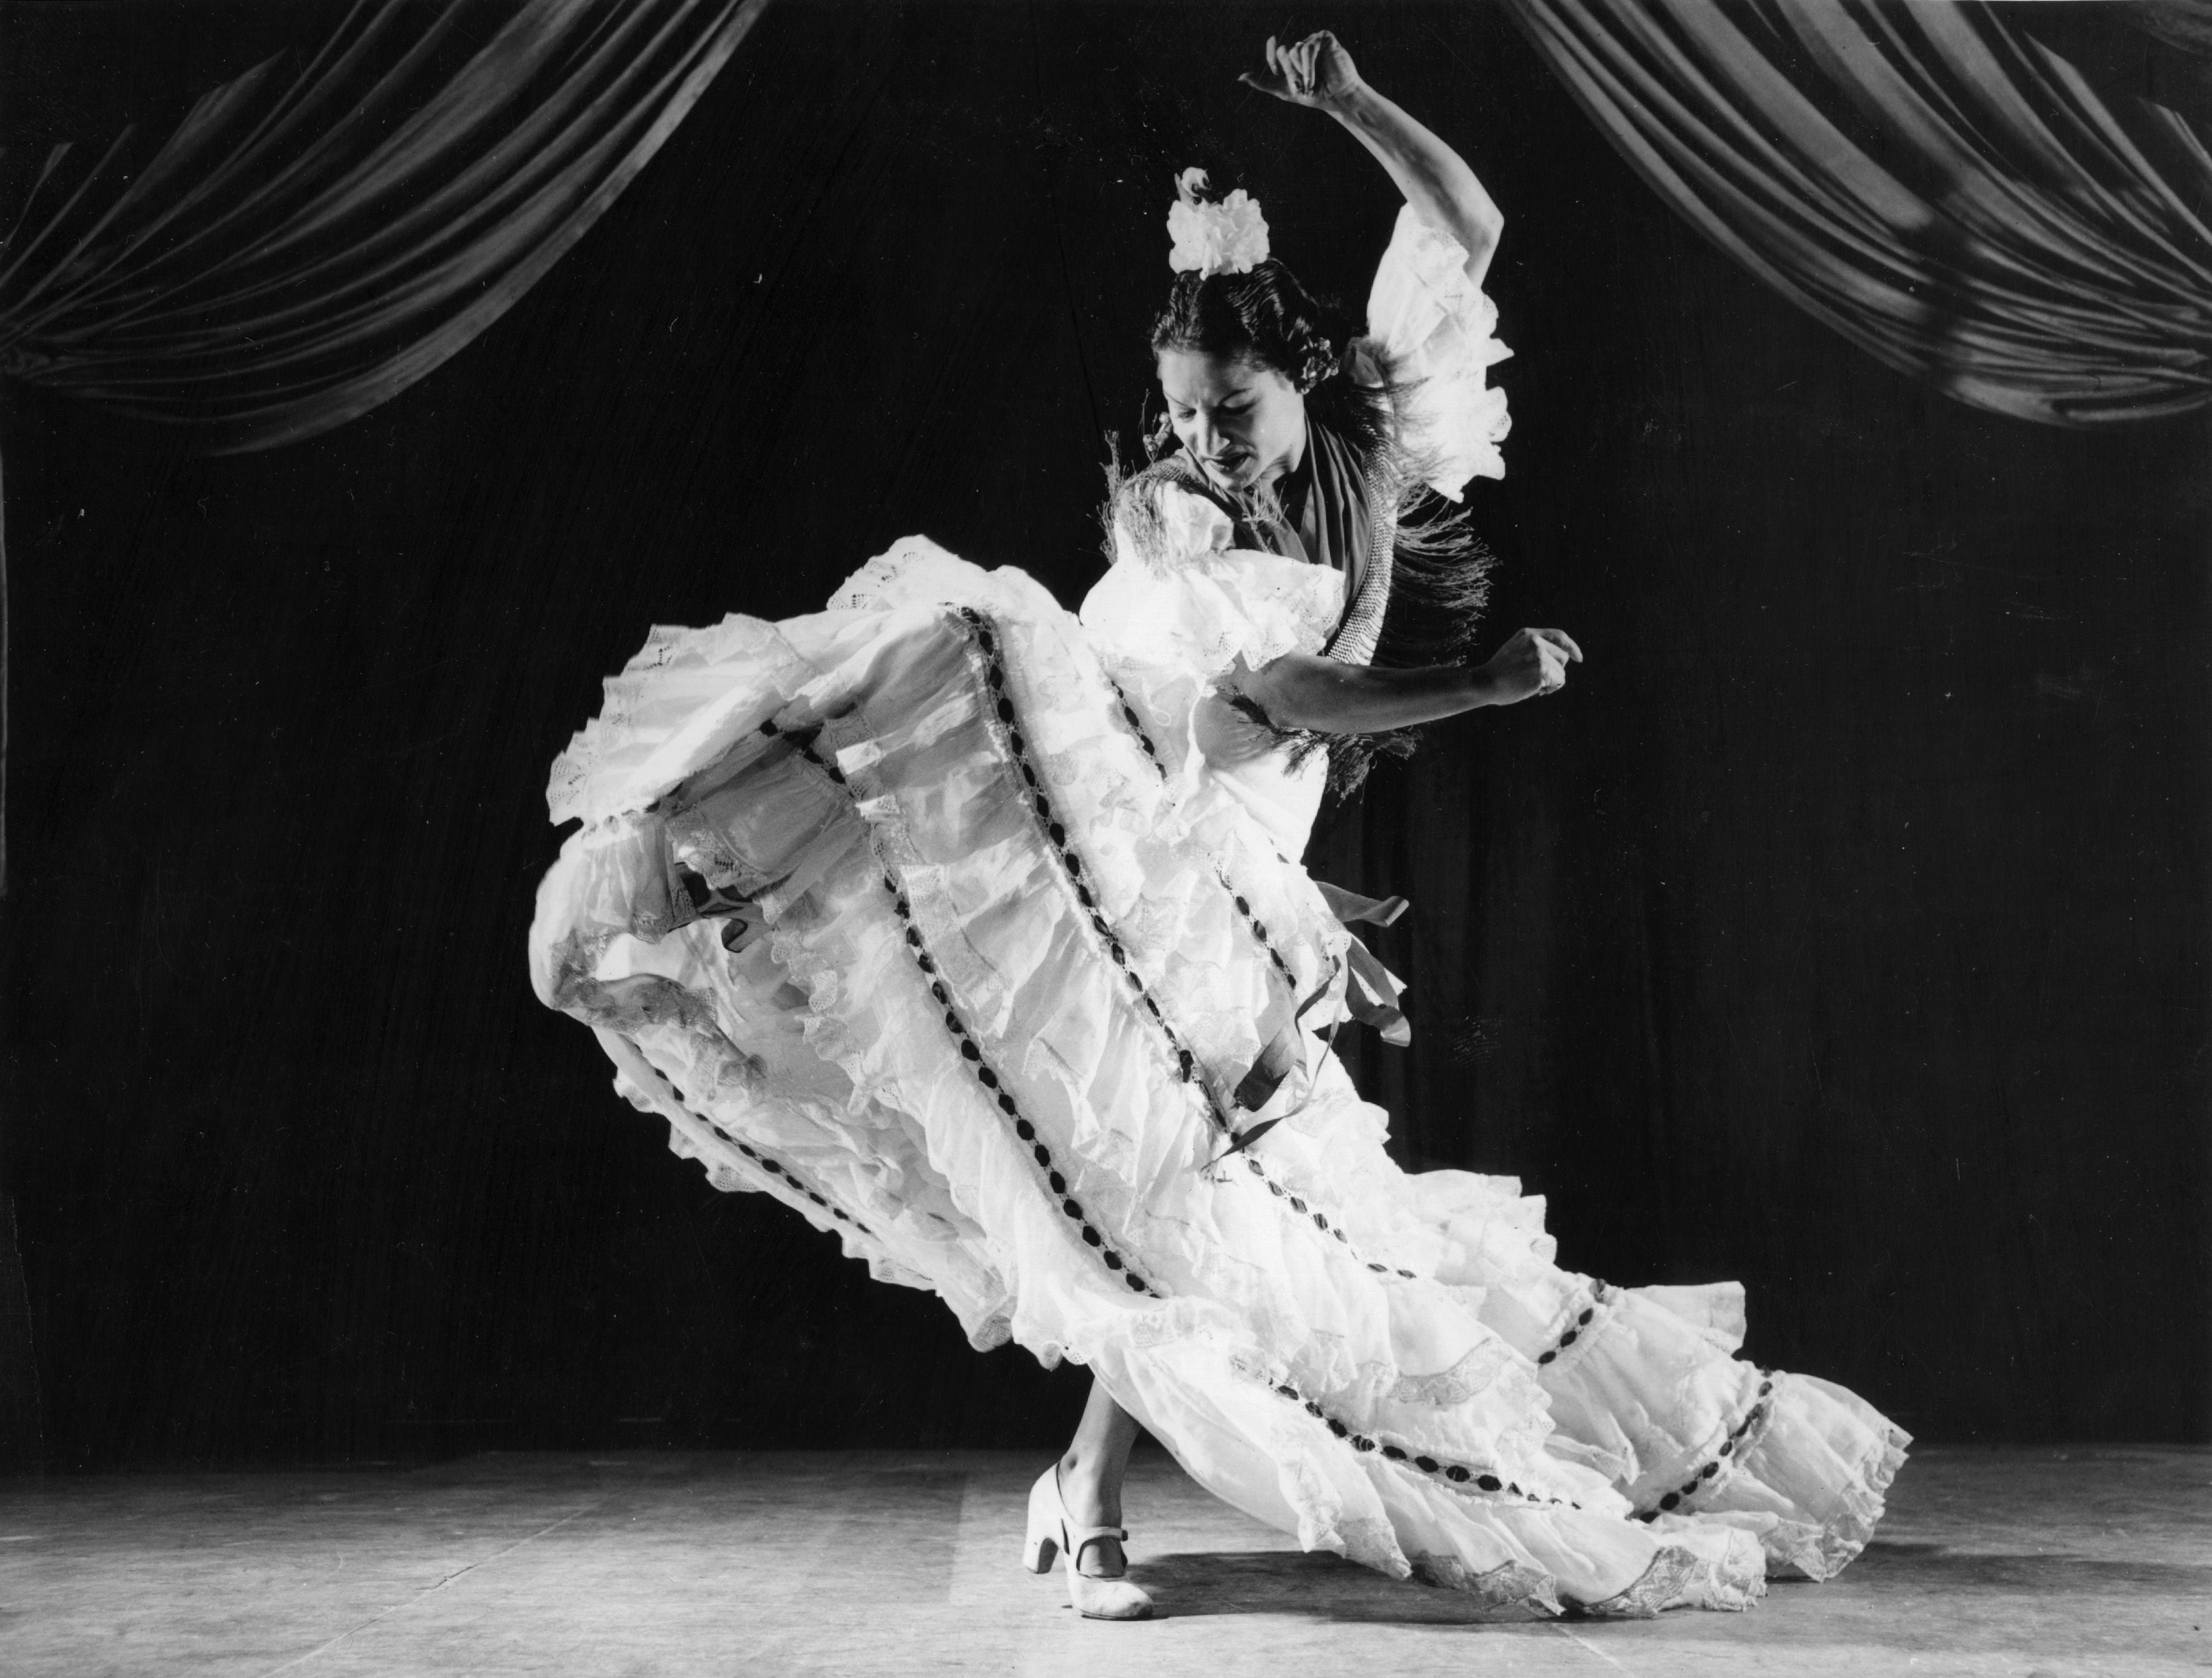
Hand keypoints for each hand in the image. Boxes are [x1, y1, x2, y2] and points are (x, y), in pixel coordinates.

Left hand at [1239, 31, 1362, 111]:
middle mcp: (1301, 50)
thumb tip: (1239, 77)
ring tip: (1311, 84)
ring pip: (1295, 50)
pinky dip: (1308, 65)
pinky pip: (1308, 46)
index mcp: (1292, 60)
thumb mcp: (1284, 91)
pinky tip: (1314, 77)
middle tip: (1301, 86)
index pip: (1275, 52)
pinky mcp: (1324, 39)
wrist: (1337, 97)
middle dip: (1290, 72)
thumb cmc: (1314, 96)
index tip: (1271, 42)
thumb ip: (1263, 83)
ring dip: (1301, 72)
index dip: (1270, 52)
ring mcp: (1313, 43)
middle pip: (1283, 52)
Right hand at [1475, 628, 1582, 705]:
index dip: (1571, 648)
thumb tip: (1562, 655)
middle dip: (1556, 669)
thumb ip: (1533, 646)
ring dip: (1552, 681)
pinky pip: (1557, 682)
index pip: (1559, 636)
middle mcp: (1535, 643)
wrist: (1485, 682)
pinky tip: (1536, 690)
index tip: (1578, 658)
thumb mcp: (1515, 648)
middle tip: (1541, 679)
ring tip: (1534, 684)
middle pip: (1562, 657)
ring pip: (1561, 672)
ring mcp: (1539, 657)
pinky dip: (1550, 689)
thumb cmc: (1500, 670)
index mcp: (1528, 634)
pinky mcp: (1541, 673)